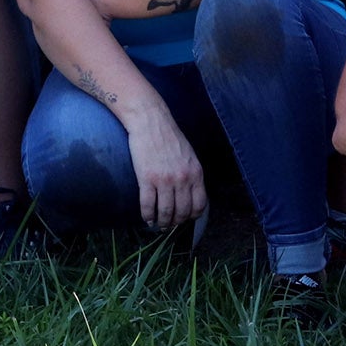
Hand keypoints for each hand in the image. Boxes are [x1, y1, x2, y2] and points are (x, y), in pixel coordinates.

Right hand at [122, 101, 207, 231]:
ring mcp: (165, 180)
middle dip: (176, 222)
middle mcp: (183, 179)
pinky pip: (148, 205)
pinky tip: (146, 218)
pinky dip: (147, 215)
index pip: (199, 205)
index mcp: (196, 173)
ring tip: (158, 224)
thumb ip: (191, 174)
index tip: (185, 218)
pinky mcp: (147, 179)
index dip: (192, 216)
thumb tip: (188, 194)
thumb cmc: (168, 136)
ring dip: (162, 222)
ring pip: (166, 212)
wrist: (149, 121)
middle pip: (182, 212)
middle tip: (170, 224)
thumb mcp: (189, 155)